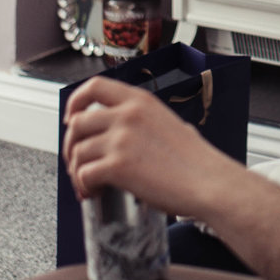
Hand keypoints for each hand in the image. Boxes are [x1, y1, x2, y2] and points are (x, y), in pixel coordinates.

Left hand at [63, 76, 240, 214]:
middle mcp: (127, 115)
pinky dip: (84, 186)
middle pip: (78, 123)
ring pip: (77, 151)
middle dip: (71, 145)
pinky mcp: (117, 166)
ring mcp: (121, 140)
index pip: (94, 86)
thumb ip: (146, 123)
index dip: (75, 102)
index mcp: (140, 101)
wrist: (209, 183)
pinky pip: (84, 174)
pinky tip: (94, 193)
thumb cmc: (197, 161)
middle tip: (76, 161)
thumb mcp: (171, 124)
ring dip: (77, 170)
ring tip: (88, 183)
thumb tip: (131, 136)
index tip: (72, 117)